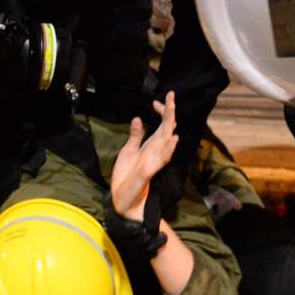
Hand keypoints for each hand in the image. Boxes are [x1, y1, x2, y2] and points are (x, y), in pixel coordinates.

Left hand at [110, 91, 178, 221]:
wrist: (123, 200)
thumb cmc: (126, 176)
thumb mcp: (128, 152)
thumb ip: (135, 136)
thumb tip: (138, 118)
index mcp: (150, 146)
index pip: (161, 126)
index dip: (162, 112)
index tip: (157, 101)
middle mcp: (155, 152)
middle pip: (166, 129)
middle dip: (169, 112)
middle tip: (171, 95)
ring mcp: (153, 162)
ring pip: (165, 142)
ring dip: (168, 127)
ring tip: (171, 111)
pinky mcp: (148, 172)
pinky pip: (160, 159)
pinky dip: (166, 149)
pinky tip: (171, 139)